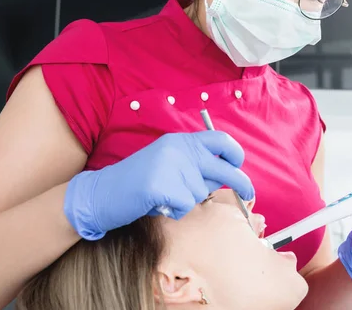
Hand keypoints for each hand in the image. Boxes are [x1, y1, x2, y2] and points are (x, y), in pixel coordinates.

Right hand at [64, 131, 254, 239]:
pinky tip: (159, 204)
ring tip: (166, 195)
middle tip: (250, 194)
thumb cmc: (138, 182)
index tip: (239, 165)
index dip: (235, 153)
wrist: (102, 193)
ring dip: (188, 200)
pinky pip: (186, 205)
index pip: (219, 139)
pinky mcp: (160, 185)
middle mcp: (177, 149)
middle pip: (222, 168)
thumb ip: (194, 163)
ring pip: (200, 193)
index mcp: (180, 141)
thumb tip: (227, 173)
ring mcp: (168, 166)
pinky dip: (176, 210)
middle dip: (240, 182)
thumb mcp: (168, 162)